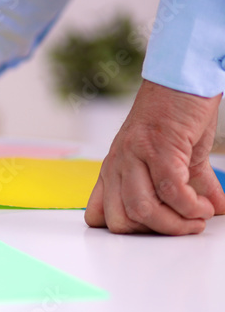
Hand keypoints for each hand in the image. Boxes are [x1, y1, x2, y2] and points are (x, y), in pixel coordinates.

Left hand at [85, 80, 224, 234]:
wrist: (182, 78)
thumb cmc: (176, 114)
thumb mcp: (178, 155)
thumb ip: (191, 184)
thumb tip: (214, 208)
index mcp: (112, 170)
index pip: (98, 216)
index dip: (127, 230)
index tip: (156, 228)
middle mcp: (116, 165)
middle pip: (121, 221)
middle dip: (155, 233)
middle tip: (184, 227)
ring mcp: (134, 157)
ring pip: (144, 210)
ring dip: (176, 224)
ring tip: (198, 218)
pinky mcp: (158, 149)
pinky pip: (171, 192)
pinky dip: (191, 206)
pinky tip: (206, 205)